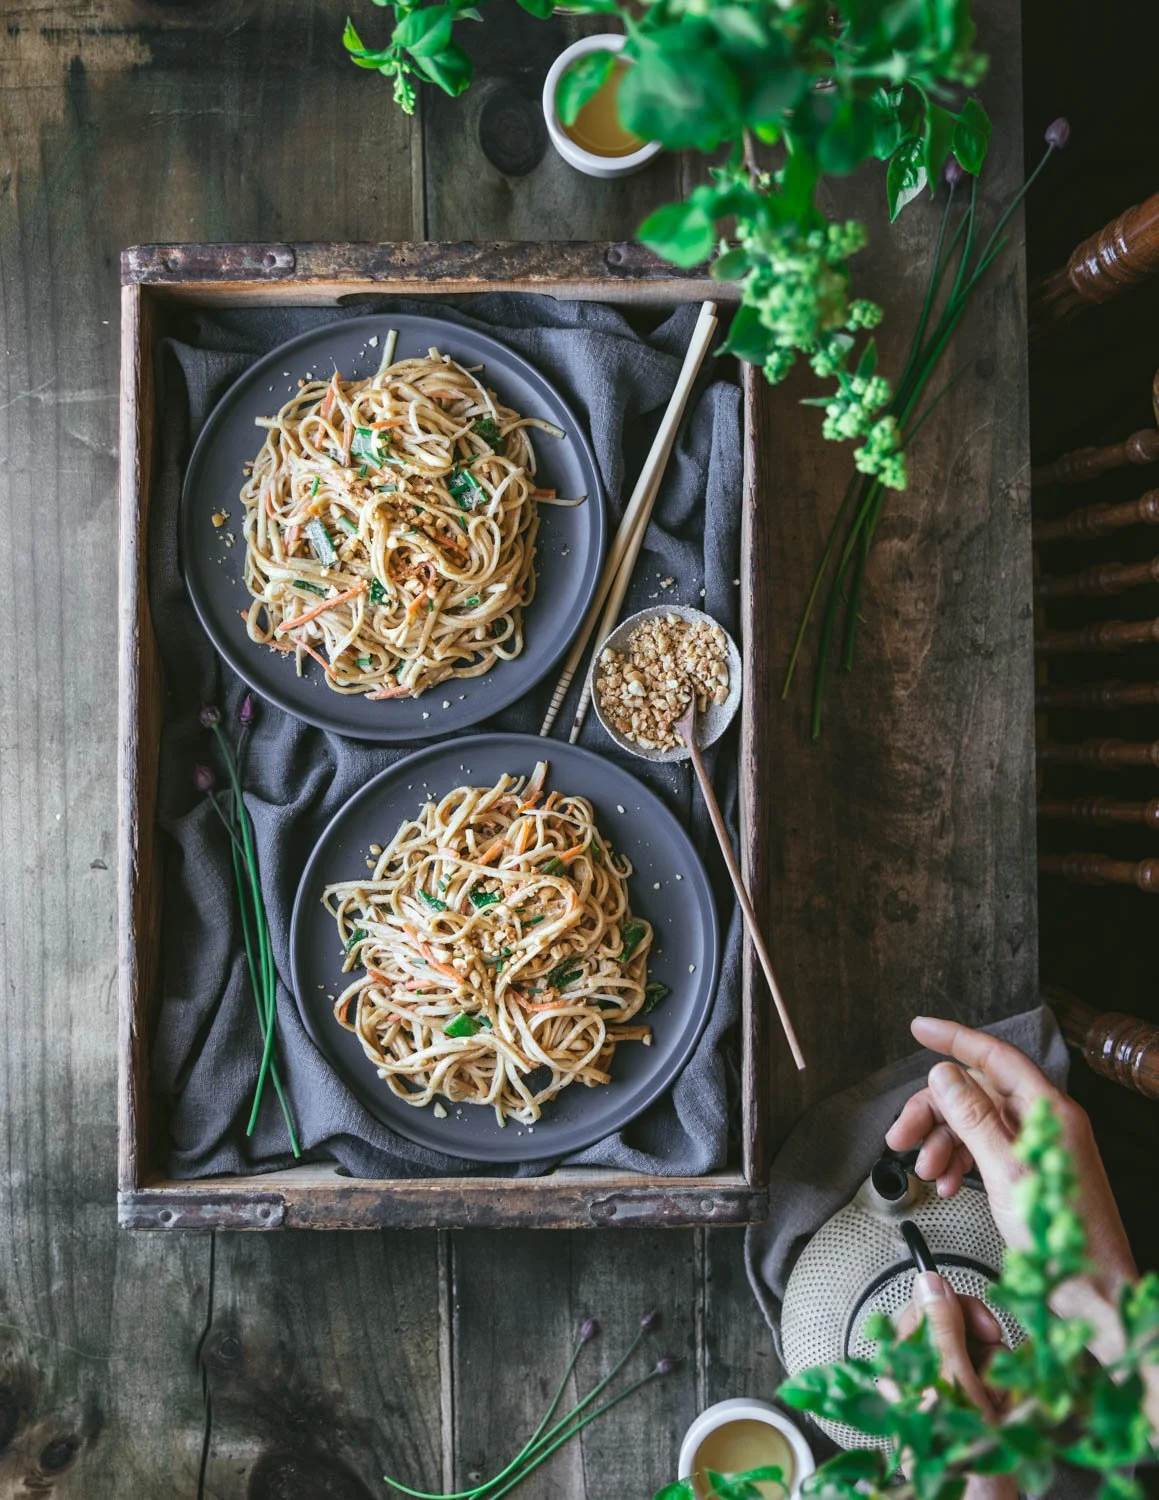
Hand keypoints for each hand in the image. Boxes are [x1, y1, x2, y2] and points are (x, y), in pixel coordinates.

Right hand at [886, 1016, 1136, 1355]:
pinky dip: (958, 1162)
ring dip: (942, 1143)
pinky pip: (984, 1149)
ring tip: (925, 1171)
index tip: (920, 1029)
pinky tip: (945, 1183)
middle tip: (901, 1135)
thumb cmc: (1060, 1235)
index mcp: (1047, 1110)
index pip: (995, 1056)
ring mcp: (1036, 1144)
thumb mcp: (1005, 1170)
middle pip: (976, 1094)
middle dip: (934, 1112)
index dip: (954, 1038)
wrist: (1089, 1287)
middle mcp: (1043, 1120)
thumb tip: (945, 1074)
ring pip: (975, 1123)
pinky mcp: (1028, 1168)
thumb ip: (973, 1118)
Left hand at [890, 1272, 1014, 1499]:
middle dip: (984, 1350)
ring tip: (993, 1406)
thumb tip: (930, 1279)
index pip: (927, 1308)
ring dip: (997, 1378)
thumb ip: (942, 1327)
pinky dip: (1003, 1396)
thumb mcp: (952, 1379)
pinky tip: (1001, 1417)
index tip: (984, 1325)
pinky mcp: (968, 1407)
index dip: (959, 1309)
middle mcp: (921, 1372)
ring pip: (981, 1354)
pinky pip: (992, 1380)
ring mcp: (946, 1391)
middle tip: (990, 1371)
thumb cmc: (959, 1448)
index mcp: (904, 1361)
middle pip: (957, 1330)